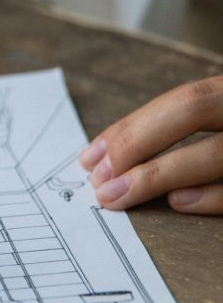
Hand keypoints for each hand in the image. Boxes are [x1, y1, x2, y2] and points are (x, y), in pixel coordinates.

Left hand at [79, 76, 222, 214]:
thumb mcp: (218, 117)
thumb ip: (176, 128)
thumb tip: (109, 158)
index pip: (180, 100)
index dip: (132, 128)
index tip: (91, 157)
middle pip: (191, 110)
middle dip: (136, 142)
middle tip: (99, 178)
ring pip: (216, 153)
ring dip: (160, 174)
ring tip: (120, 194)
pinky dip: (211, 196)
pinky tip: (177, 201)